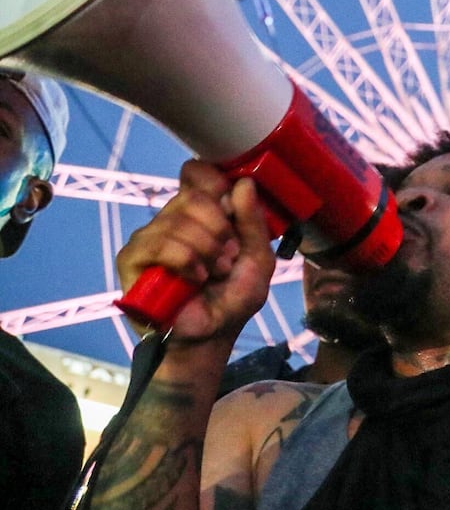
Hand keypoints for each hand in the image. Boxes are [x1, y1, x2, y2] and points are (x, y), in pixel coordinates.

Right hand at [117, 160, 274, 345]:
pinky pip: (157, 242)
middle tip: (229, 256)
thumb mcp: (258, 258)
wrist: (212, 335)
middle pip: (193, 196)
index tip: (229, 206)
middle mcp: (173, 220)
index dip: (212, 181)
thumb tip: (243, 183)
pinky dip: (184, 259)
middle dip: (220, 228)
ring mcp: (150, 238)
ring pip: (176, 218)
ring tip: (213, 273)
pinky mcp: (132, 260)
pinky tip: (194, 279)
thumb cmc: (233, 298)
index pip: (196, 174)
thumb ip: (253, 222)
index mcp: (202, 214)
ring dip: (206, 248)